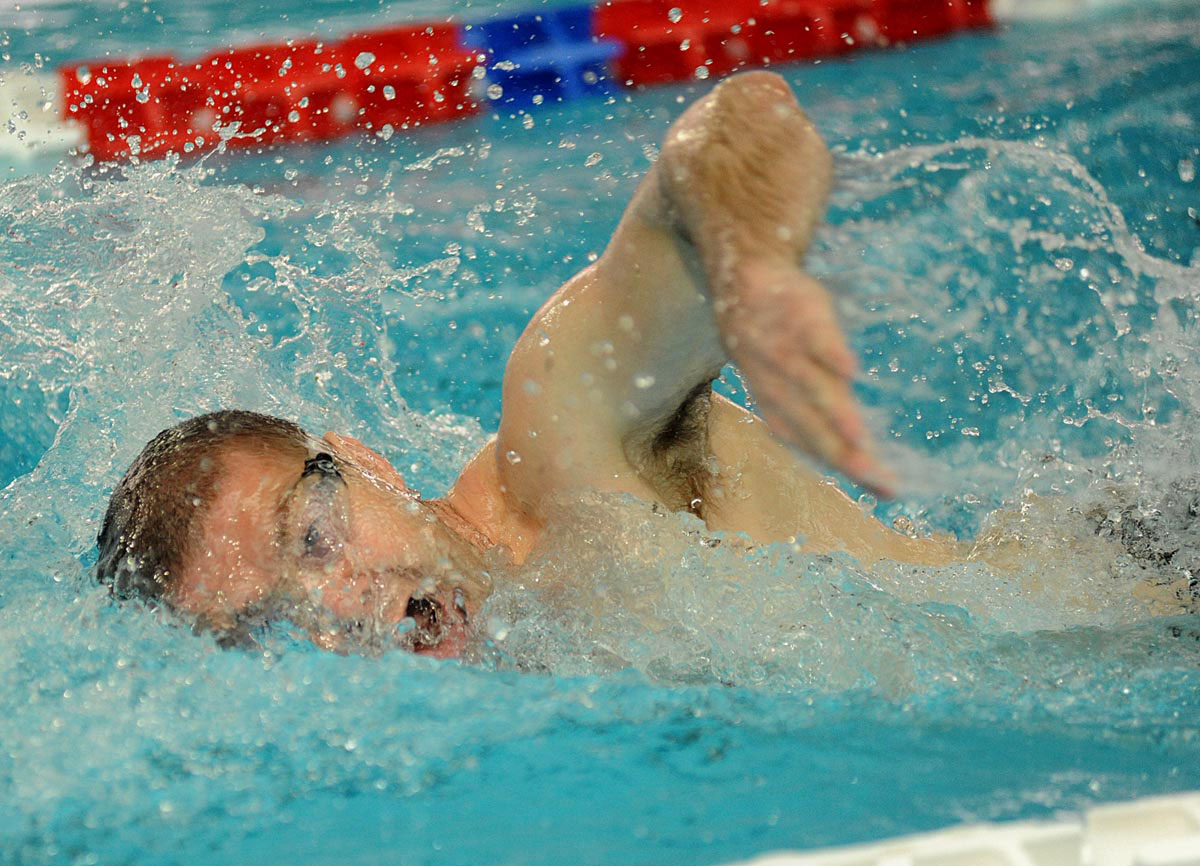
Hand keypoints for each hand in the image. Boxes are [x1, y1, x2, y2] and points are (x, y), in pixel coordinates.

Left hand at [719, 260, 894, 497]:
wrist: (744, 286)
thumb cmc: (780, 347)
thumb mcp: (794, 386)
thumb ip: (826, 418)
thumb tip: (865, 456)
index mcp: (780, 411)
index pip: (817, 447)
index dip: (849, 469)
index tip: (889, 491)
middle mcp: (781, 390)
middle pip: (816, 429)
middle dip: (846, 457)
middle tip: (883, 480)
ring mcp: (787, 355)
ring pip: (812, 389)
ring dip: (836, 415)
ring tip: (861, 440)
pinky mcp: (798, 319)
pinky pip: (812, 339)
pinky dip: (828, 354)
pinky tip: (850, 370)